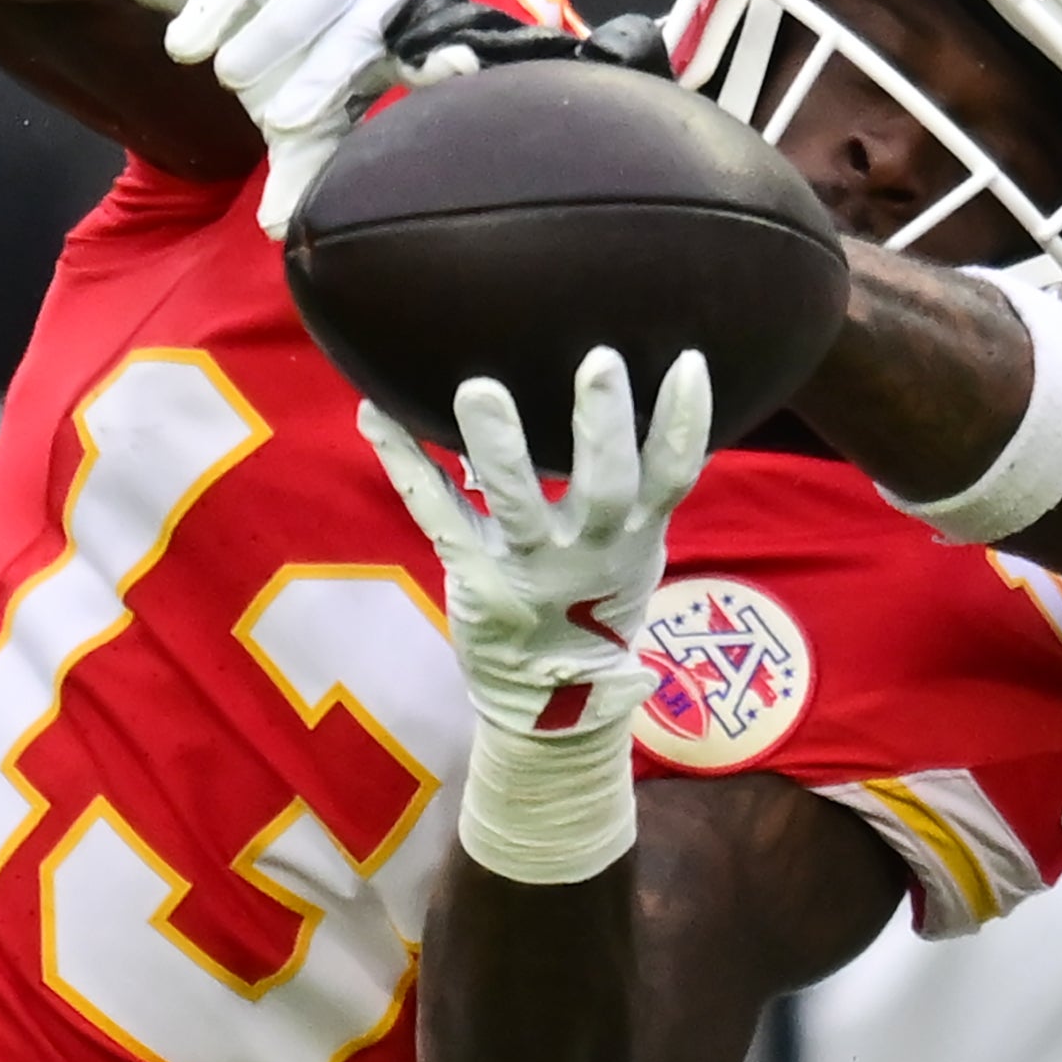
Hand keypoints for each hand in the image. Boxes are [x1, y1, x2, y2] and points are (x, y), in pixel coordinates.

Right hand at [165, 0, 418, 235]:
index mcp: (400, 34)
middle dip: (324, 76)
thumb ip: (299, 166)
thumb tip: (279, 233)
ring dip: (268, 38)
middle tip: (282, 119)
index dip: (443, 61)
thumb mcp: (294, 110)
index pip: (428, 51)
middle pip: (363, 31)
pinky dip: (216, 7)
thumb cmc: (285, 48)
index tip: (459, 72)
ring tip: (230, 78)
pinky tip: (185, 47)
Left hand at [364, 349, 713, 740]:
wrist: (548, 700)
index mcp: (636, 537)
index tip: (688, 362)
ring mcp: (529, 568)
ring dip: (499, 446)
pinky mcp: (474, 578)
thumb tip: (660, 404)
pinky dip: (404, 461)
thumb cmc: (593, 606)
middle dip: (602, 427)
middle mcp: (589, 551)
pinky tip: (373, 411)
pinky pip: (437, 514)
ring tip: (480, 390)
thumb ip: (641, 491)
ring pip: (516, 503)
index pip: (672, 476)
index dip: (684, 423)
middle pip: (605, 487)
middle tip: (601, 361)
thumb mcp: (636, 554)